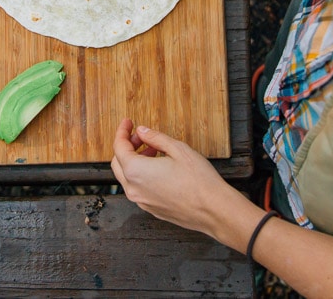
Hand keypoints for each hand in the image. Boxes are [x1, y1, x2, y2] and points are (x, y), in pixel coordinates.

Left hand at [110, 118, 247, 240]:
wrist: (214, 210)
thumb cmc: (199, 180)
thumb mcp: (177, 149)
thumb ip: (155, 138)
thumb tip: (142, 131)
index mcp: (136, 171)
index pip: (118, 147)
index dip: (122, 131)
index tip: (128, 122)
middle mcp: (134, 189)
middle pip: (118, 163)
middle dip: (126, 146)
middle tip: (141, 136)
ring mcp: (142, 202)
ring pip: (127, 177)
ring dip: (134, 161)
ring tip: (153, 151)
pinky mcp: (151, 209)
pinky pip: (138, 189)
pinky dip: (141, 175)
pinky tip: (158, 168)